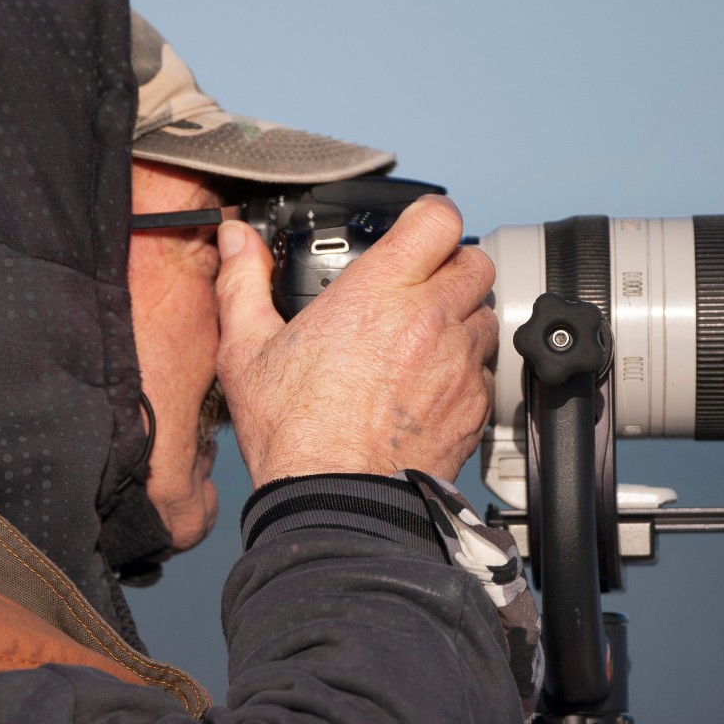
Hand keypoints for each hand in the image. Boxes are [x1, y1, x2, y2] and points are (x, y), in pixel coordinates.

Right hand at [215, 194, 496, 488]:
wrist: (338, 504)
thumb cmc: (294, 435)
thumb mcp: (247, 351)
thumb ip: (243, 283)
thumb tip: (237, 241)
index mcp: (376, 293)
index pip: (439, 219)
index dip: (429, 221)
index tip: (414, 235)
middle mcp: (428, 319)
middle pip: (473, 261)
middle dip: (450, 268)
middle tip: (418, 291)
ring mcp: (458, 363)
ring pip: (484, 315)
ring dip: (461, 319)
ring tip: (423, 343)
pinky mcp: (475, 406)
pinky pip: (486, 371)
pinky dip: (466, 371)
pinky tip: (428, 389)